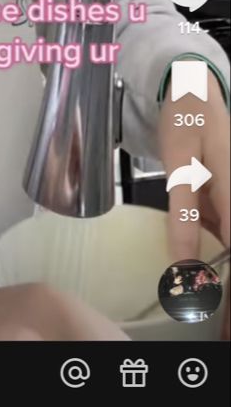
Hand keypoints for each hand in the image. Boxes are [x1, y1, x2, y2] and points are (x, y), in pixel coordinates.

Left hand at [159, 68, 229, 339]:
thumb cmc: (185, 120)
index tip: (224, 320)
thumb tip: (185, 264)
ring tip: (211, 304)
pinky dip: (214, 249)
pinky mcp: (226, 196)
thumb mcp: (180, 166)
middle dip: (229, 289)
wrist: (190, 85)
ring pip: (230, 243)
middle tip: (216, 322)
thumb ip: (184, 214)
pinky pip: (223, 229)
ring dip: (222, 269)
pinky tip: (197, 268)